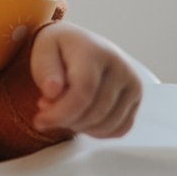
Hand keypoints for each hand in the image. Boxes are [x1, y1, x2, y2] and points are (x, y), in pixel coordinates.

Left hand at [29, 22, 141, 137]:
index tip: (40, 119)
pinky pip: (120, 129)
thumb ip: (45, 71)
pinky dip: (98, 131)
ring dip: (81, 127)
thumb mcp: (43, 51)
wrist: (80, 43)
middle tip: (48, 112)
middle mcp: (120, 66)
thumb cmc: (60, 49)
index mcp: (94, 51)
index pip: (83, 91)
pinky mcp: (136, 98)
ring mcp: (132, 83)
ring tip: (64, 111)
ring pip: (108, 124)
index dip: (61, 112)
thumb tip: (53, 91)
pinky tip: (81, 118)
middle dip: (67, 120)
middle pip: (95, 111)